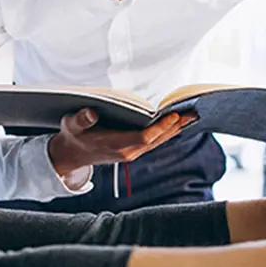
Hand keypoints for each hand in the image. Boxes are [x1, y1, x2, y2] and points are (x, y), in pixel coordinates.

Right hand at [47, 107, 197, 181]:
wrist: (72, 155)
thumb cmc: (74, 135)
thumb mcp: (72, 125)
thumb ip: (81, 119)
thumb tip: (91, 111)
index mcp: (114, 144)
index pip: (143, 137)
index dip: (160, 127)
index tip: (173, 115)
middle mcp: (127, 151)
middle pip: (157, 140)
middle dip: (175, 127)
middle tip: (194, 113)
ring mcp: (131, 152)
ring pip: (158, 142)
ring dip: (175, 130)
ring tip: (192, 117)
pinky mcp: (133, 150)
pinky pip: (154, 142)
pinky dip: (167, 133)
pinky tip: (178, 124)